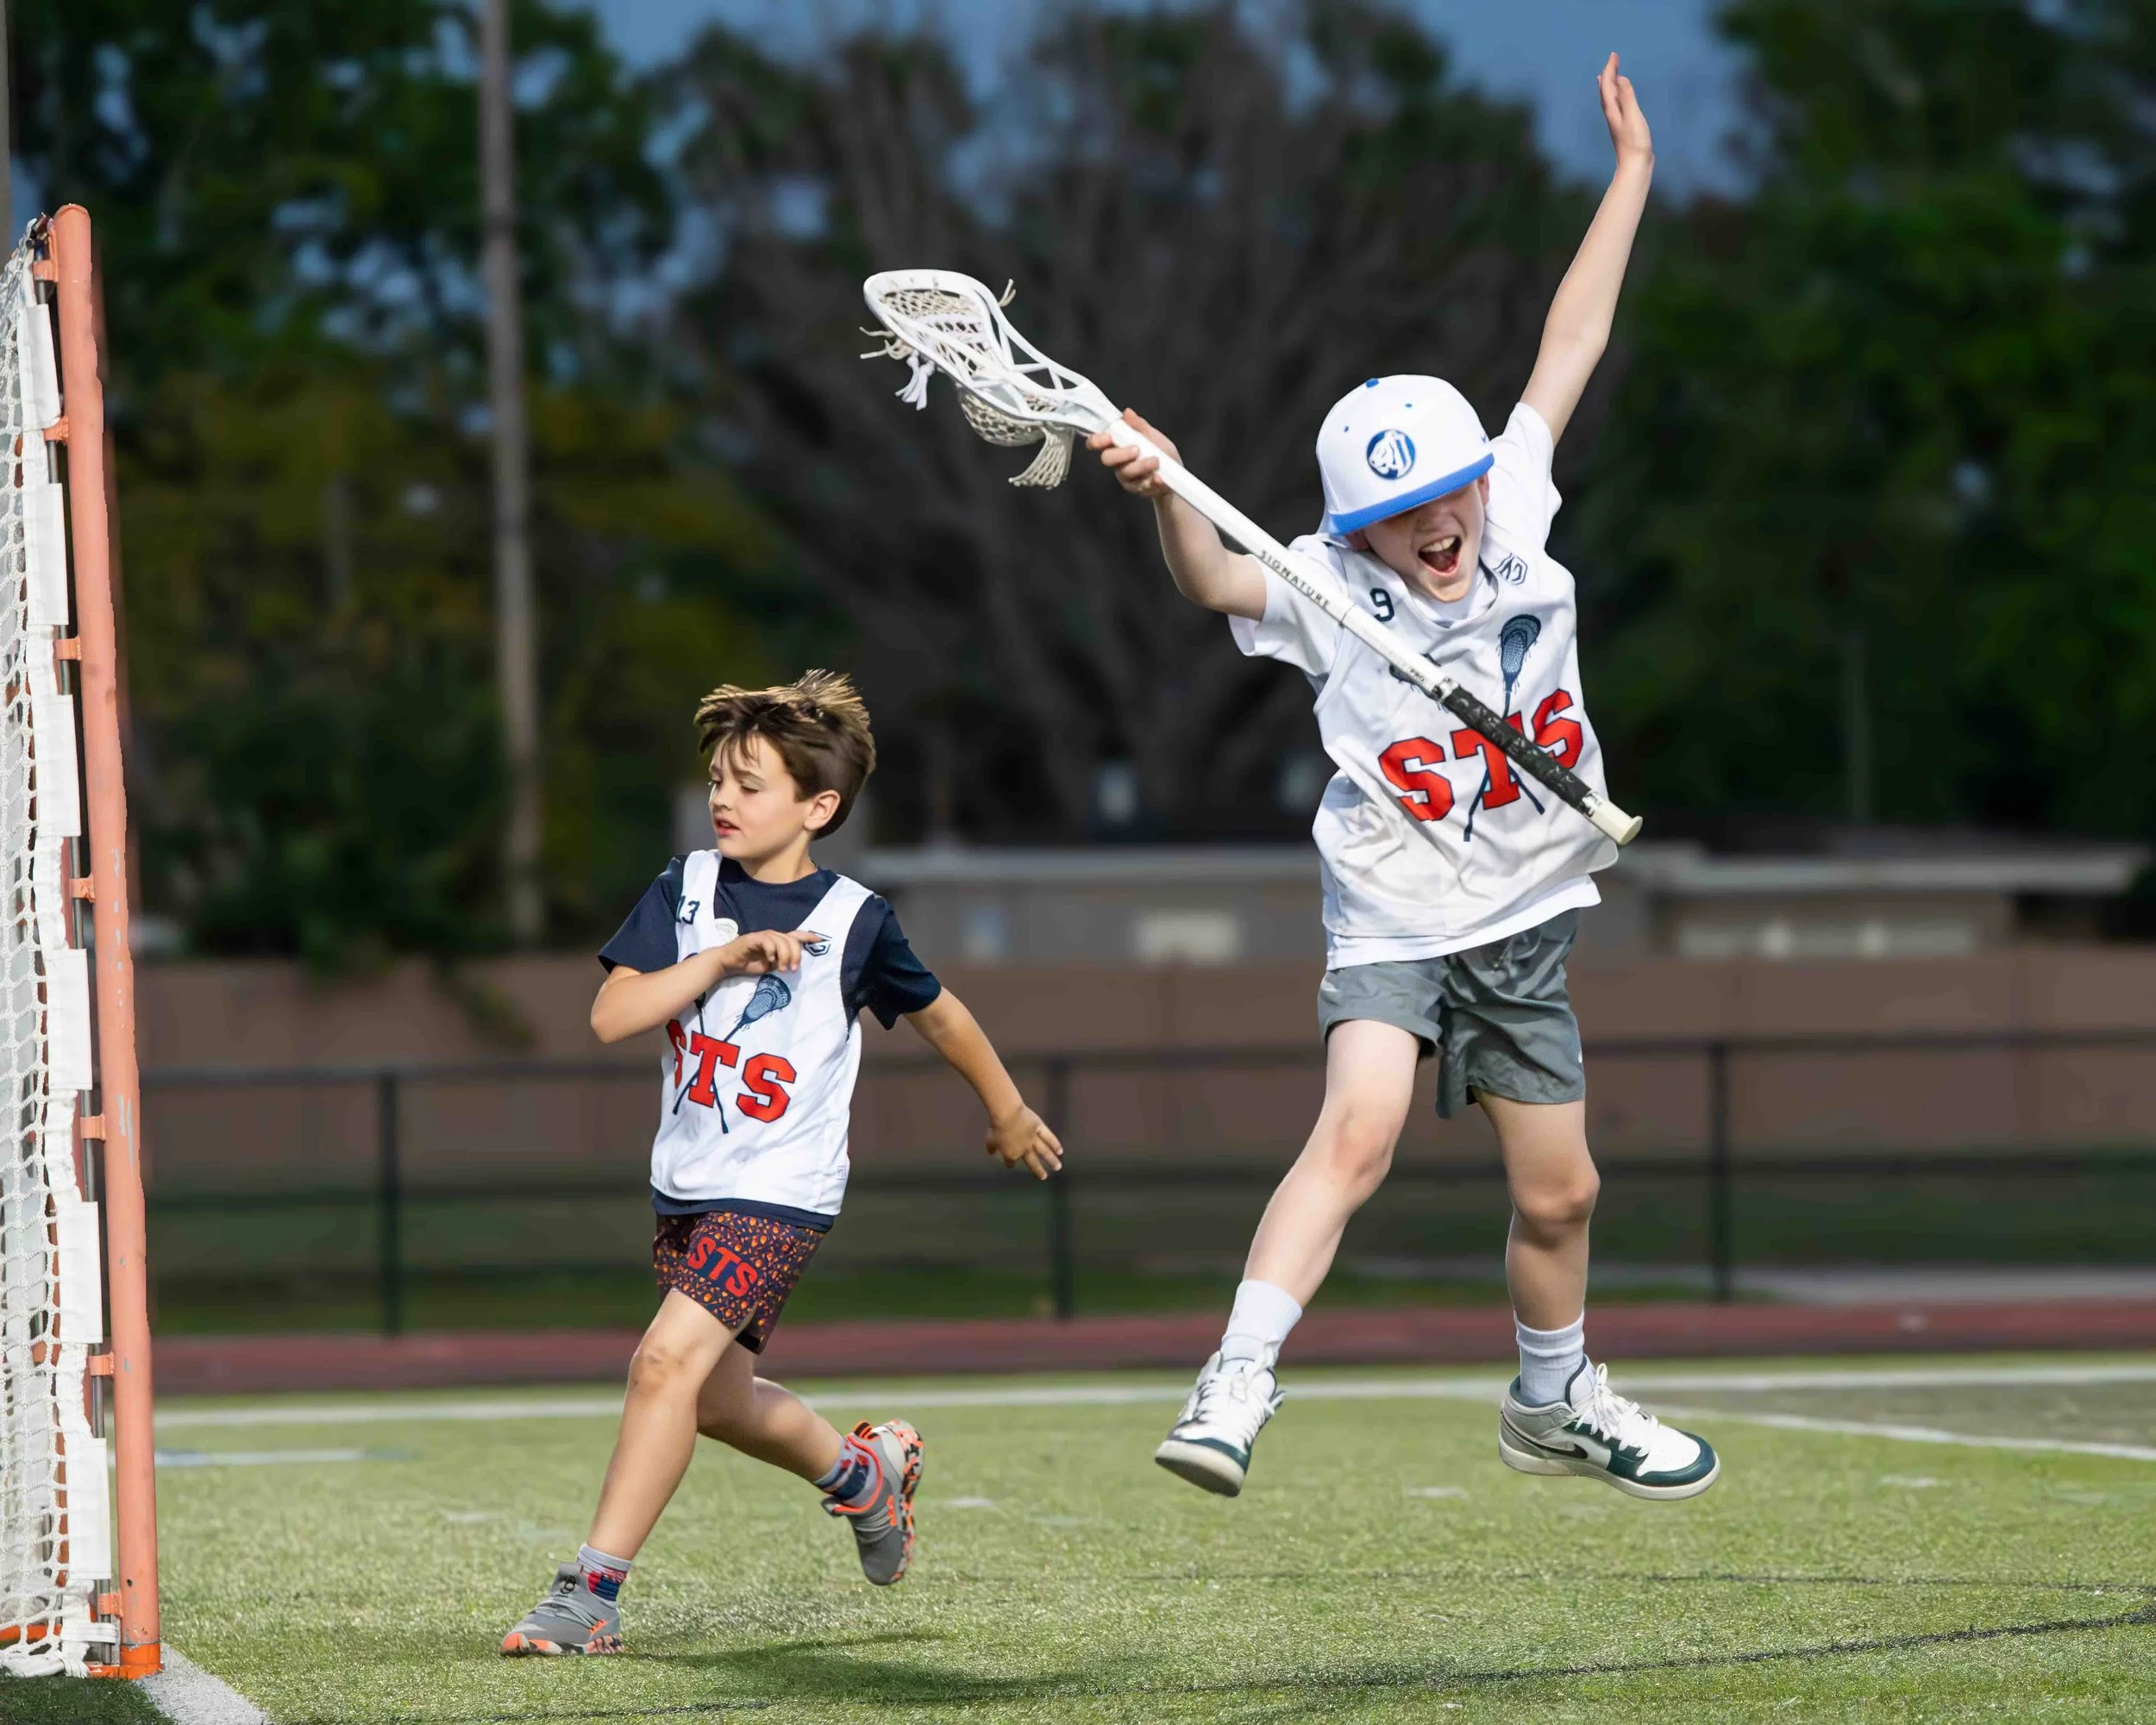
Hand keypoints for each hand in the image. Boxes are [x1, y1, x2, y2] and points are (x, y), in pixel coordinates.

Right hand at [714, 929, 823, 976]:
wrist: (729, 963)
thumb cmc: (749, 964)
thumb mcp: (771, 965)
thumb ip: (782, 962)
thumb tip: (794, 965)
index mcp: (779, 941)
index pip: (796, 936)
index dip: (808, 937)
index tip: (820, 941)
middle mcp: (773, 936)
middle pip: (792, 939)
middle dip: (796, 954)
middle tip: (793, 969)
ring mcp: (764, 935)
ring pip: (782, 940)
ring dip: (785, 955)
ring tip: (782, 968)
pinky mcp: (754, 938)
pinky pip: (768, 941)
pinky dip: (772, 951)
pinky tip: (770, 960)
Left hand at [985, 1104, 1063, 1180]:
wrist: (1007, 1116)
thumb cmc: (997, 1128)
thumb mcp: (990, 1139)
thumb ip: (991, 1147)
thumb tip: (990, 1152)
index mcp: (1011, 1154)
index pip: (1011, 1162)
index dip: (1010, 1164)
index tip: (1011, 1165)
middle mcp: (1025, 1150)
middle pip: (1033, 1162)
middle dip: (1038, 1170)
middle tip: (1044, 1177)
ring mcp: (1033, 1140)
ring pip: (1044, 1152)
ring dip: (1051, 1160)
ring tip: (1058, 1167)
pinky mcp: (1039, 1129)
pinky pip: (1049, 1138)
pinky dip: (1055, 1144)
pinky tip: (1060, 1151)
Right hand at [1086, 409, 1180, 498]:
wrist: (1176, 474)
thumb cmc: (1160, 451)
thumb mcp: (1152, 435)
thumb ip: (1139, 426)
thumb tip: (1127, 412)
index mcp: (1117, 445)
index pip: (1096, 442)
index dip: (1097, 440)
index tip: (1109, 437)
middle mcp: (1117, 461)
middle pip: (1107, 459)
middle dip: (1122, 453)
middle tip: (1137, 449)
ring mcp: (1126, 477)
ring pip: (1125, 473)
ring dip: (1141, 466)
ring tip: (1157, 461)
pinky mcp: (1137, 489)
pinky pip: (1140, 486)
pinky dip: (1151, 481)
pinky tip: (1160, 478)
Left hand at [1597, 53, 1652, 169]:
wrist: (1635, 167)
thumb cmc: (1635, 143)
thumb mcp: (1633, 116)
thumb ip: (1627, 97)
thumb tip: (1621, 78)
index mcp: (1612, 110)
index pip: (1607, 85)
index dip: (1610, 69)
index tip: (1613, 55)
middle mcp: (1612, 115)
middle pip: (1606, 90)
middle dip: (1608, 74)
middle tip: (1613, 59)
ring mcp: (1617, 122)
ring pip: (1609, 99)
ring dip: (1609, 85)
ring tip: (1608, 77)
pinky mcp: (1623, 127)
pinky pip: (1616, 106)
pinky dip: (1616, 97)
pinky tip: (1619, 100)